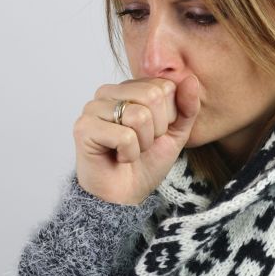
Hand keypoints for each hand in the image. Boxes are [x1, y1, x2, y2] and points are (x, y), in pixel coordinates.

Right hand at [73, 75, 200, 204]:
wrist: (125, 196)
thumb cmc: (146, 162)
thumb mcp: (176, 133)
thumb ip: (187, 106)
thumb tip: (190, 79)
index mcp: (130, 87)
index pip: (164, 86)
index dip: (169, 116)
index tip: (155, 133)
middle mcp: (109, 92)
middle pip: (152, 96)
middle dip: (157, 129)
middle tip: (142, 144)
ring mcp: (93, 107)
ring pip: (139, 115)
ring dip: (143, 144)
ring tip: (130, 151)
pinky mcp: (84, 127)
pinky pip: (124, 136)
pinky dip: (129, 154)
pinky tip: (118, 158)